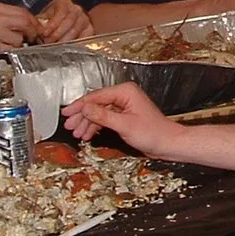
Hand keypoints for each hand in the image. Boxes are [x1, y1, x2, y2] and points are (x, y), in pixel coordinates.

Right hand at [0, 2, 42, 48]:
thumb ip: (11, 19)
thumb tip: (34, 25)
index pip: (23, 12)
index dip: (34, 22)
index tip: (38, 29)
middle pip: (25, 22)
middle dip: (32, 32)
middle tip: (32, 39)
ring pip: (19, 38)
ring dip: (17, 45)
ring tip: (6, 45)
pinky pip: (11, 50)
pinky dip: (10, 53)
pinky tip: (1, 51)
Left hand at [38, 0, 93, 42]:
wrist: (62, 17)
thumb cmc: (52, 17)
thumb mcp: (45, 16)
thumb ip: (40, 22)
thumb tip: (37, 31)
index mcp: (65, 3)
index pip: (61, 13)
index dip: (52, 24)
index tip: (44, 33)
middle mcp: (77, 10)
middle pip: (69, 22)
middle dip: (57, 34)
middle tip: (47, 42)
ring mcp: (85, 19)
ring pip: (76, 31)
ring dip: (64, 40)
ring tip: (54, 47)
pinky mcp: (89, 29)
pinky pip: (84, 37)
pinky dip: (75, 44)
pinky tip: (66, 49)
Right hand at [63, 82, 181, 156]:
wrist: (167, 143)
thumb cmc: (152, 133)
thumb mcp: (124, 125)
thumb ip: (103, 116)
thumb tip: (85, 108)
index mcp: (125, 92)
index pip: (96, 96)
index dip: (79, 105)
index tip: (66, 113)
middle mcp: (124, 95)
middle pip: (96, 103)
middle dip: (82, 116)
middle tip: (69, 126)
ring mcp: (124, 105)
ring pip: (99, 112)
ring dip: (88, 123)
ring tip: (77, 133)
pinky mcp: (125, 116)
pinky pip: (106, 118)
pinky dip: (96, 126)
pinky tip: (88, 134)